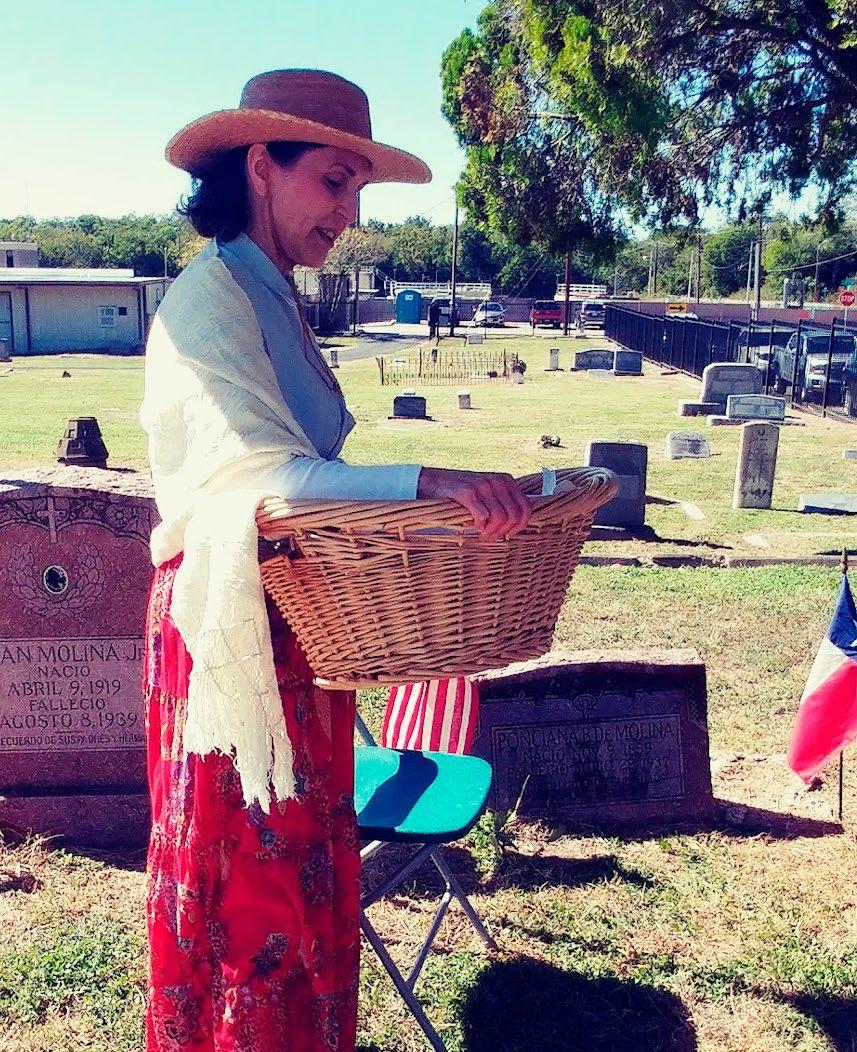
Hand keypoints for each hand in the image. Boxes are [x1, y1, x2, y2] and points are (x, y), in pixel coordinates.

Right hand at [417, 467, 531, 539]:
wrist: (434, 482)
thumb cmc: (463, 493)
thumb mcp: (489, 492)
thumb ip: (504, 503)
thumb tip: (517, 525)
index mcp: (506, 480)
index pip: (526, 508)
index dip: (520, 526)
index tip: (508, 534)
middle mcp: (497, 481)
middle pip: (513, 516)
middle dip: (503, 531)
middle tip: (490, 536)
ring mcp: (483, 485)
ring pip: (500, 518)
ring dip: (491, 531)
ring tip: (482, 533)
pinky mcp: (467, 492)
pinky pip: (483, 516)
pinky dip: (479, 526)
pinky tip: (473, 525)